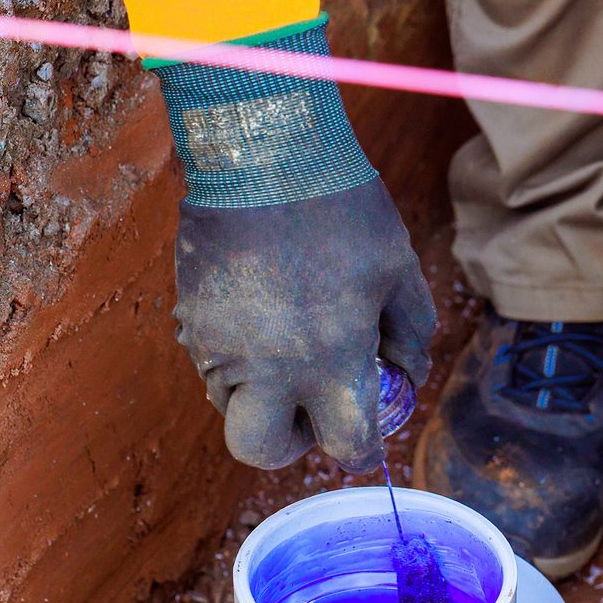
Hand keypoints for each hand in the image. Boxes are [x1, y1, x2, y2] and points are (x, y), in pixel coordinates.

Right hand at [155, 21, 437, 470]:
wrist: (261, 151)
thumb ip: (411, 332)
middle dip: (288, 443)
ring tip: (286, 346)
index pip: (347, 446)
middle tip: (309, 411)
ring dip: (261, 398)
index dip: (361, 450)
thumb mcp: (396, 266)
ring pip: (231, 408)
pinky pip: (211, 365)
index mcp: (332, 359)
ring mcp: (221, 346)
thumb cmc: (341, 206)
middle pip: (261, 450)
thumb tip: (407, 375)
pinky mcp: (191, 320)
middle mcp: (270, 366)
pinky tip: (260, 314)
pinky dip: (237, 361)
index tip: (364, 436)